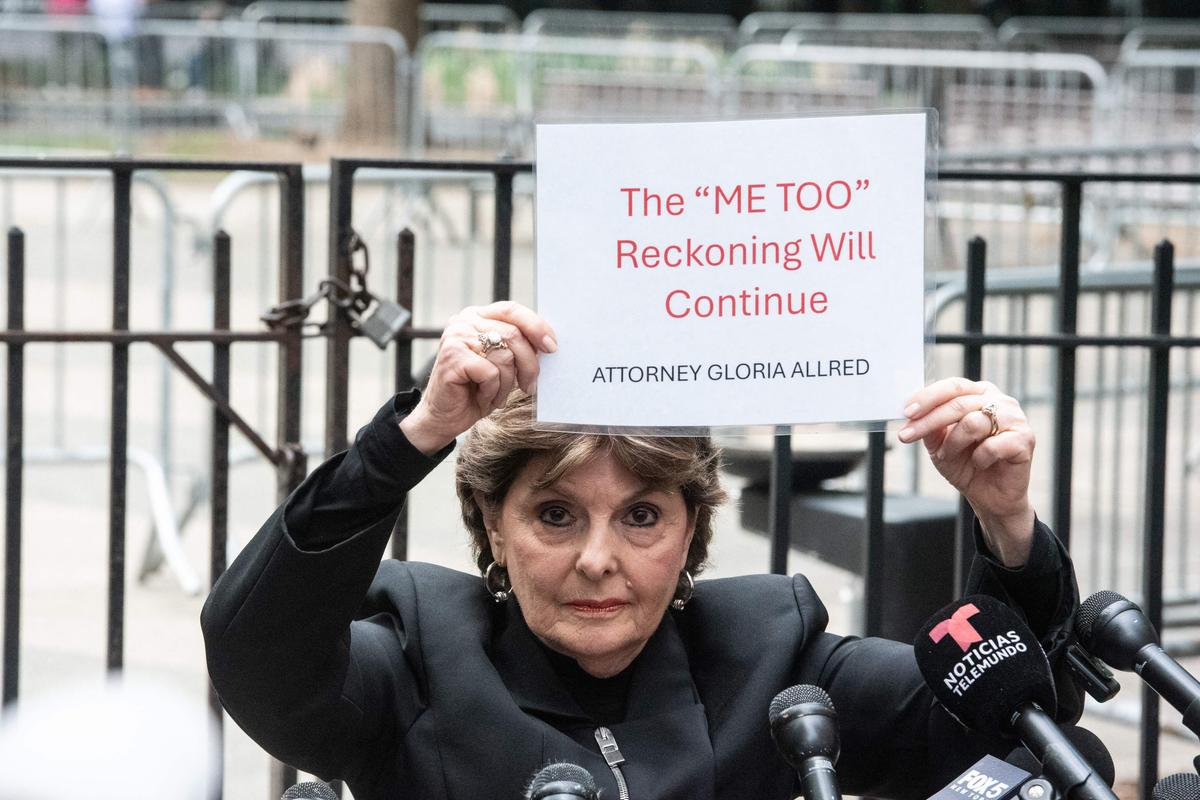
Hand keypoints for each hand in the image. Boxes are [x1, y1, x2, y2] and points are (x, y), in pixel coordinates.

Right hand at [400, 302, 556, 454]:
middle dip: (529, 364)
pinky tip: (480, 396)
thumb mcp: (503, 364)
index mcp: (477, 316)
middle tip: (530, 386)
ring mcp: (456, 336)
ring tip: (493, 393)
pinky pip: (490, 373)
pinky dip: (492, 391)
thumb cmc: (476, 390)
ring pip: (505, 356)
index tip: (552, 346)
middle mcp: (464, 321)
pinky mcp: (452, 355)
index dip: (535, 326)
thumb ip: (518, 346)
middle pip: (513, 334)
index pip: (512, 310)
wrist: (444, 417)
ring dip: (506, 384)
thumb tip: (549, 342)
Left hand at [897, 378, 1035, 566]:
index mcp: (979, 394)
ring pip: (973, 422)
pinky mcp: (1025, 439)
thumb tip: (913, 414)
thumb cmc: (966, 465)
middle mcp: (1000, 400)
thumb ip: (930, 427)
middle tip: (907, 436)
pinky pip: (992, 445)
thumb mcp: (939, 444)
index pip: (952, 386)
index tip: (906, 412)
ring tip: (949, 456)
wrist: (990, 496)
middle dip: (928, 421)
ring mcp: (1015, 418)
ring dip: (953, 444)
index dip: (927, 397)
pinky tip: (980, 464)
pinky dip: (979, 458)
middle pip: (958, 403)